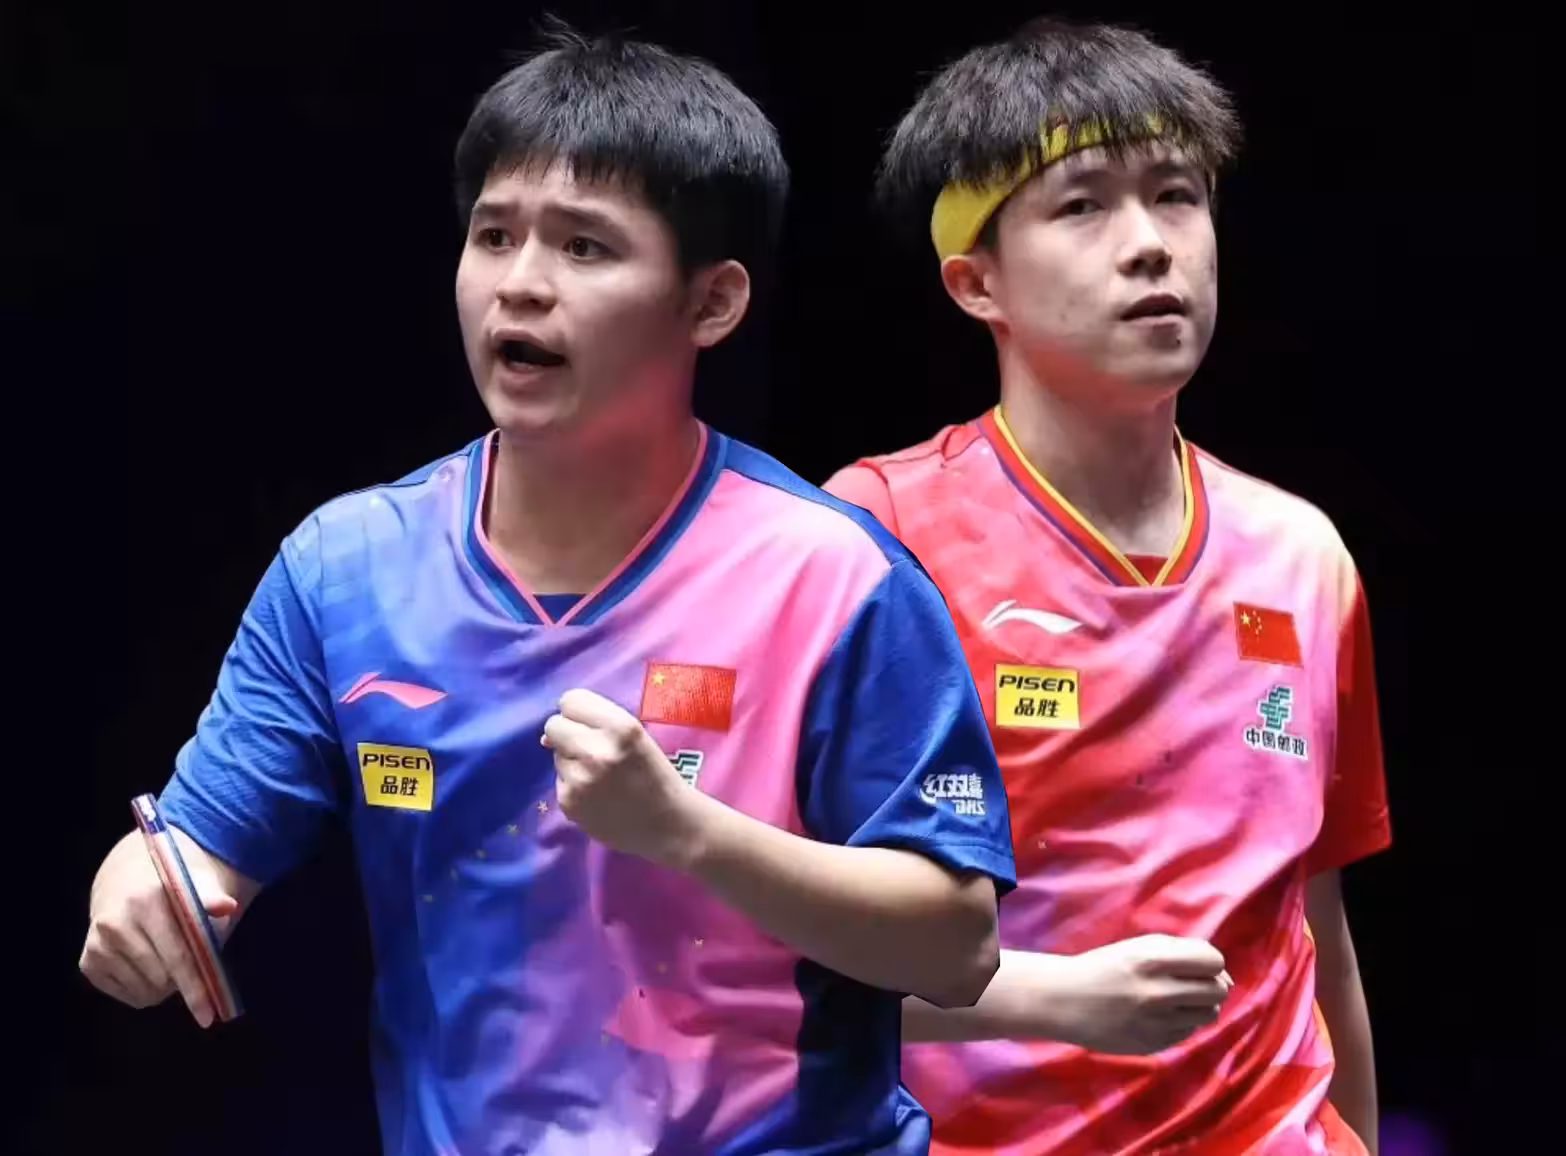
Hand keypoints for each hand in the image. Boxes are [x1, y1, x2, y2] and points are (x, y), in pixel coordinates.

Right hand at [79, 829, 239, 1027]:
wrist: (124, 879)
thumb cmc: (169, 889)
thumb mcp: (193, 885)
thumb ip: (211, 898)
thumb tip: (229, 906)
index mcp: (147, 903)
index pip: (177, 957)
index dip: (194, 989)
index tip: (208, 1017)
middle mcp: (116, 925)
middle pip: (161, 979)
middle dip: (183, 981)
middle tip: (190, 965)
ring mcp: (98, 945)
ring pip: (144, 992)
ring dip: (164, 987)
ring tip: (167, 961)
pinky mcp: (88, 962)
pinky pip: (127, 996)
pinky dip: (145, 990)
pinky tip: (147, 967)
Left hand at [542, 689, 701, 867]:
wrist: (668, 824)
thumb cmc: (656, 775)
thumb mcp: (637, 737)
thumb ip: (598, 724)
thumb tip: (546, 736)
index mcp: (621, 728)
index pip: (571, 700)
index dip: (578, 712)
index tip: (588, 723)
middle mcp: (597, 751)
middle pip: (554, 725)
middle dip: (567, 733)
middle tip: (588, 747)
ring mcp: (580, 779)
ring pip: (556, 754)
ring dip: (573, 760)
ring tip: (600, 776)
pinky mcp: (569, 802)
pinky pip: (560, 780)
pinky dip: (574, 784)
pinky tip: (597, 795)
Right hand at [1050, 934, 1233, 1054]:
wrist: (1064, 1000)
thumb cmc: (1104, 966)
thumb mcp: (1138, 947)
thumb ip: (1182, 952)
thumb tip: (1225, 977)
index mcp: (1152, 959)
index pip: (1213, 962)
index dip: (1210, 963)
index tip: (1197, 965)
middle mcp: (1158, 992)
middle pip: (1217, 991)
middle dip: (1210, 986)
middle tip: (1190, 984)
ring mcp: (1156, 1022)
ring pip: (1208, 1015)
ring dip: (1198, 1006)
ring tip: (1175, 1000)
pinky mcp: (1153, 1045)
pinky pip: (1188, 1033)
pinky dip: (1180, 1022)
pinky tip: (1158, 1016)